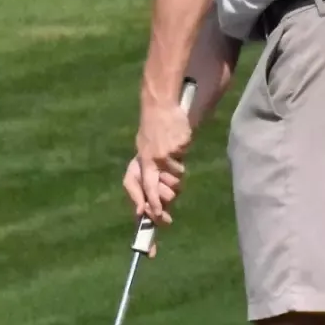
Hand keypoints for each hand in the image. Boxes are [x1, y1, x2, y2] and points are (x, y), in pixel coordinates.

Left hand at [129, 96, 192, 223]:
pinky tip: (177, 146)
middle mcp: (152, 159)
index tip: (158, 217)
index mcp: (141, 161)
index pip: (145, 188)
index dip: (152, 205)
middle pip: (165, 190)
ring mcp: (167, 153)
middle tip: (170, 189)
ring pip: (177, 179)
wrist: (160, 107)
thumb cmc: (150, 132)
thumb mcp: (142, 152)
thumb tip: (141, 207)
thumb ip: (142, 177)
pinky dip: (181, 158)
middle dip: (169, 194)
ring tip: (171, 159)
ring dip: (176, 175)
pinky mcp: (180, 146)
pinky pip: (183, 163)